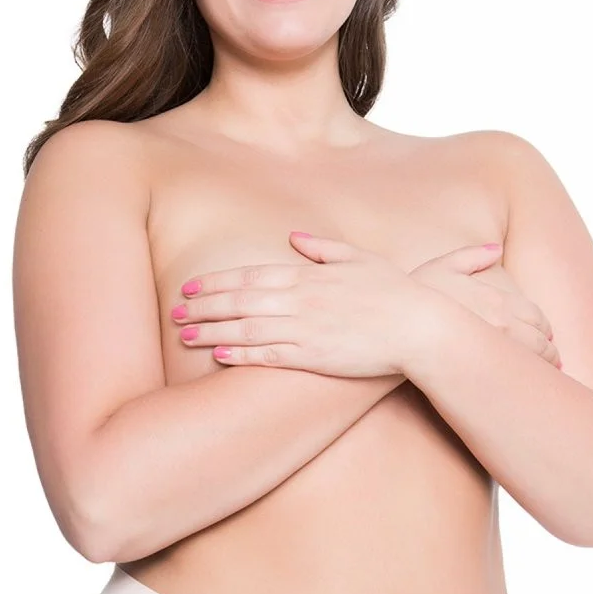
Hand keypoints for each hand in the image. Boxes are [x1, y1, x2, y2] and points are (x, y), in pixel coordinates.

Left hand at [170, 230, 425, 377]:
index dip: (216, 281)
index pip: (250, 275)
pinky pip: (268, 355)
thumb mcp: (359, 258)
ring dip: (212, 331)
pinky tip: (218, 356)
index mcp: (308, 274)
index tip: (191, 286)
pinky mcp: (313, 356)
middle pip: (239, 300)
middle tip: (174, 309)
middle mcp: (299, 299)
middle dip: (203, 304)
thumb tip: (295, 236)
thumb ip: (323, 247)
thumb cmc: (394, 291)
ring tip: (185, 333)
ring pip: (245, 328)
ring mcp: (304, 328)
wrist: (418, 326)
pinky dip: (241, 355)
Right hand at [409, 242, 561, 367]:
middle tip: (551, 360)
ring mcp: (496, 349)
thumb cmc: (415, 296)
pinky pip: (517, 377)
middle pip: (542, 342)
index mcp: (499, 301)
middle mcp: (504, 325)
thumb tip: (495, 248)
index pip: (537, 316)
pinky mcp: (485, 370)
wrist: (397, 327)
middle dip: (550, 351)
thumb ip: (471, 256)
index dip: (543, 328)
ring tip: (541, 376)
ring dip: (544, 368)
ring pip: (536, 362)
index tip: (544, 336)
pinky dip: (527, 380)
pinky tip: (523, 385)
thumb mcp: (442, 266)